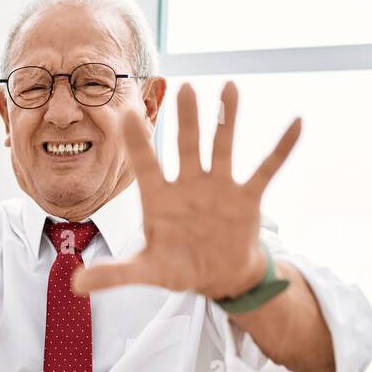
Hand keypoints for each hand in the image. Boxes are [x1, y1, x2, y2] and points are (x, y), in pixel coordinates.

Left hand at [71, 82, 300, 299]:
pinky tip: (296, 122)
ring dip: (226, 119)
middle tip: (183, 87)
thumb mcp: (145, 272)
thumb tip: (75, 285)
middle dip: (186, 119)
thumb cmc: (178, 267)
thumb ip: (113, 274)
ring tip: (229, 87)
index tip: (128, 111)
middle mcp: (188, 184)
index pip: (145, 164)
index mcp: (159, 198)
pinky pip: (266, 168)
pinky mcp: (246, 198)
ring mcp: (218, 187)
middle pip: (186, 145)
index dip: (137, 141)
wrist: (217, 277)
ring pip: (222, 146)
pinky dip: (281, 148)